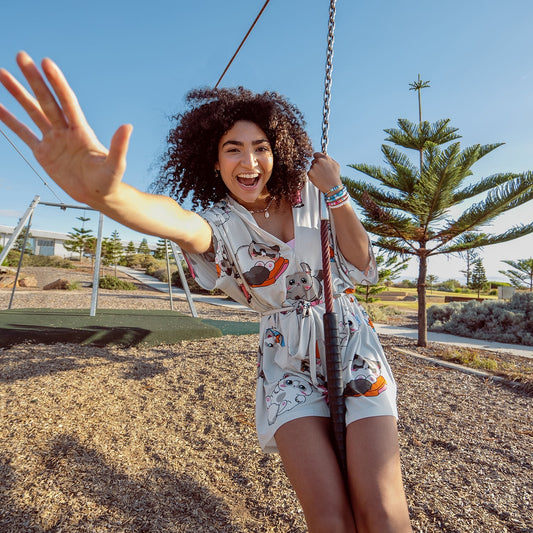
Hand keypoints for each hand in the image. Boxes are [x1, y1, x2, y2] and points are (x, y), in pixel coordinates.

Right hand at [0, 51, 130, 208]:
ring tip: (2, 73)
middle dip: (35, 79)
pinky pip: (23, 134)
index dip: (58, 83)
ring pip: (33, 112)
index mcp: (82, 131)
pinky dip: (9, 121)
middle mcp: (66, 131)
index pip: (67, 102)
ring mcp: (53, 140)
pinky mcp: (43, 153)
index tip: (47, 63)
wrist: (98, 195)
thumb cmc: (109, 181)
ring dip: (18, 93)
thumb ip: (119, 147)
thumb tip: (128, 126)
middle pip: (47, 100)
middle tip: (22, 56)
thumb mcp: (116, 166)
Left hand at [307, 152, 341, 194]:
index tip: (317, 161)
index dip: (317, 158)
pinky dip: (312, 175)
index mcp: (325, 157)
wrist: (332, 186)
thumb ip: (328, 158)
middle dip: (316, 165)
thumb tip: (323, 155)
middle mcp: (318, 161)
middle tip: (321, 171)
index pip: (316, 154)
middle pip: (313, 161)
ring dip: (314, 171)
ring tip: (321, 176)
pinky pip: (309, 173)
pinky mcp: (310, 173)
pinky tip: (318, 178)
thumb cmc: (335, 176)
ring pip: (311, 167)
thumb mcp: (335, 164)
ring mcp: (313, 167)